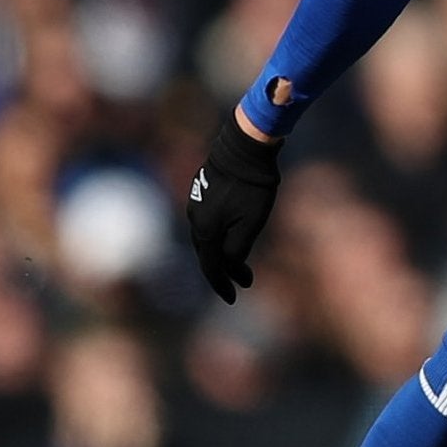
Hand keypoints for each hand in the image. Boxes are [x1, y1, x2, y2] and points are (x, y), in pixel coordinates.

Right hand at [189, 112, 283, 303]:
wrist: (244, 147)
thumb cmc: (252, 186)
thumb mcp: (251, 224)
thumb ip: (238, 249)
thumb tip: (230, 265)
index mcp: (205, 231)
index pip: (211, 267)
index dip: (222, 285)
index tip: (233, 299)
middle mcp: (195, 220)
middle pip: (207, 254)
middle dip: (224, 271)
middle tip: (242, 282)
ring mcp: (196, 204)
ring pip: (207, 238)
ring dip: (222, 253)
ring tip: (241, 264)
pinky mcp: (202, 192)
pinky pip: (208, 222)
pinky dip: (220, 235)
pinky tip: (232, 235)